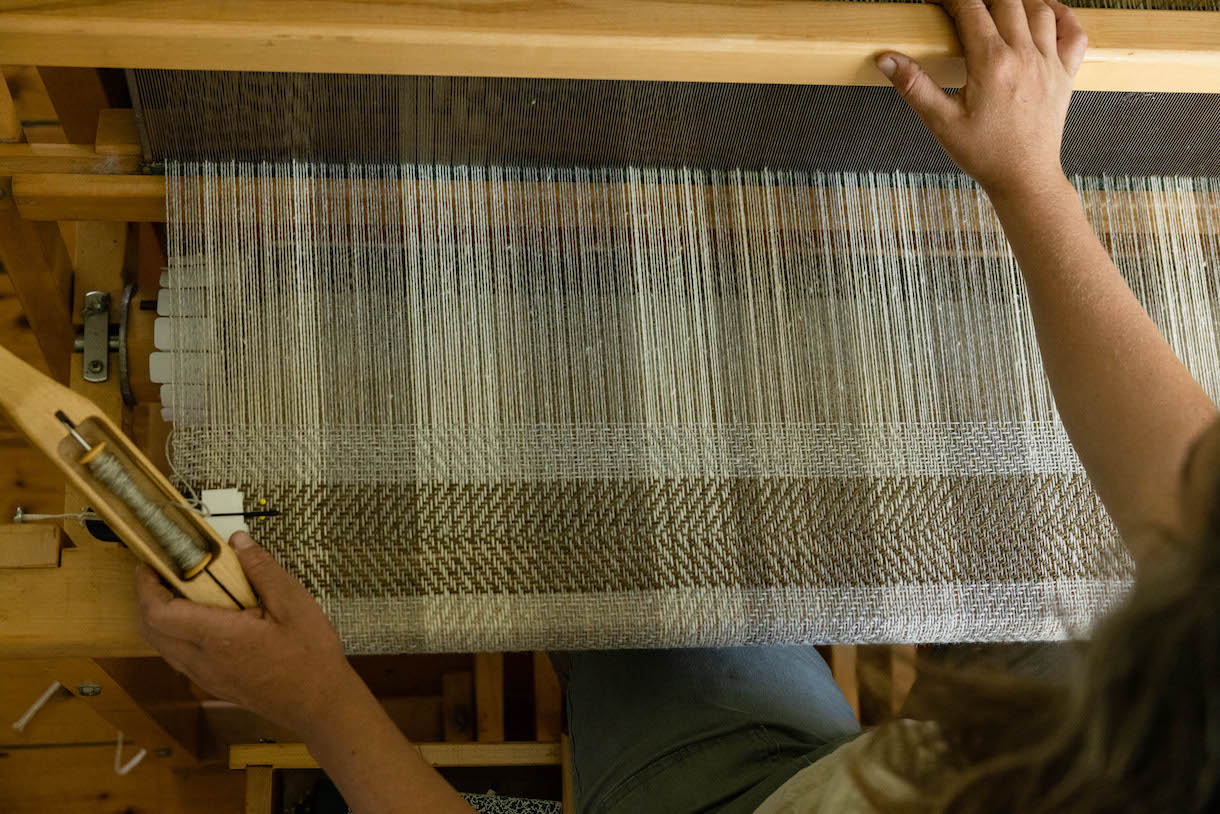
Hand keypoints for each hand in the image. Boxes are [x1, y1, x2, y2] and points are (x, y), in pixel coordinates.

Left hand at [137, 531, 358, 737]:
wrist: (319, 704)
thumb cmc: (310, 658)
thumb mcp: (294, 603)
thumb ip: (262, 570)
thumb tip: (239, 542)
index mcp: (220, 638)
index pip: (160, 613)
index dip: (146, 586)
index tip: (151, 564)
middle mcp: (204, 661)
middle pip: (151, 630)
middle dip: (147, 597)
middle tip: (162, 572)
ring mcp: (206, 676)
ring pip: (162, 645)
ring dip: (160, 616)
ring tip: (182, 590)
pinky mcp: (213, 683)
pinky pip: (179, 656)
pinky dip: (176, 632)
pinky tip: (203, 617)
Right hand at [876, 0, 1086, 201]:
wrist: (1024, 177)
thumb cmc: (985, 154)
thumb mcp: (941, 121)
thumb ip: (913, 86)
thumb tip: (887, 59)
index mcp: (992, 63)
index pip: (970, 9)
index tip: (937, 1)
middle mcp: (1024, 54)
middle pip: (1007, 0)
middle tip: (965, 6)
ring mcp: (1049, 62)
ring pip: (1039, 8)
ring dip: (1018, 0)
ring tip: (998, 6)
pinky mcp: (1065, 73)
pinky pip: (1073, 30)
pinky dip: (1061, 14)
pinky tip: (1045, 12)